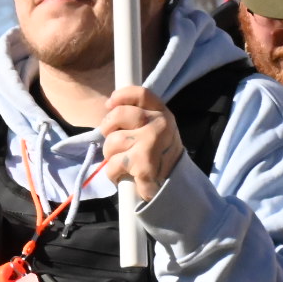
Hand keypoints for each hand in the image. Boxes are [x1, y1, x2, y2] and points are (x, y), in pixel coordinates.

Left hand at [99, 86, 184, 200]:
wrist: (175, 187)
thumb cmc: (158, 156)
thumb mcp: (154, 130)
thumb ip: (137, 116)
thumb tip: (109, 106)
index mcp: (162, 113)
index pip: (140, 94)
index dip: (120, 96)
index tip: (109, 104)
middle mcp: (160, 124)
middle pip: (118, 114)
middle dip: (108, 128)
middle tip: (115, 142)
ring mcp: (151, 142)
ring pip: (112, 141)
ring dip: (111, 154)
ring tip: (124, 161)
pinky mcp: (143, 162)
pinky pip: (112, 164)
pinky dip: (113, 173)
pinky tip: (124, 175)